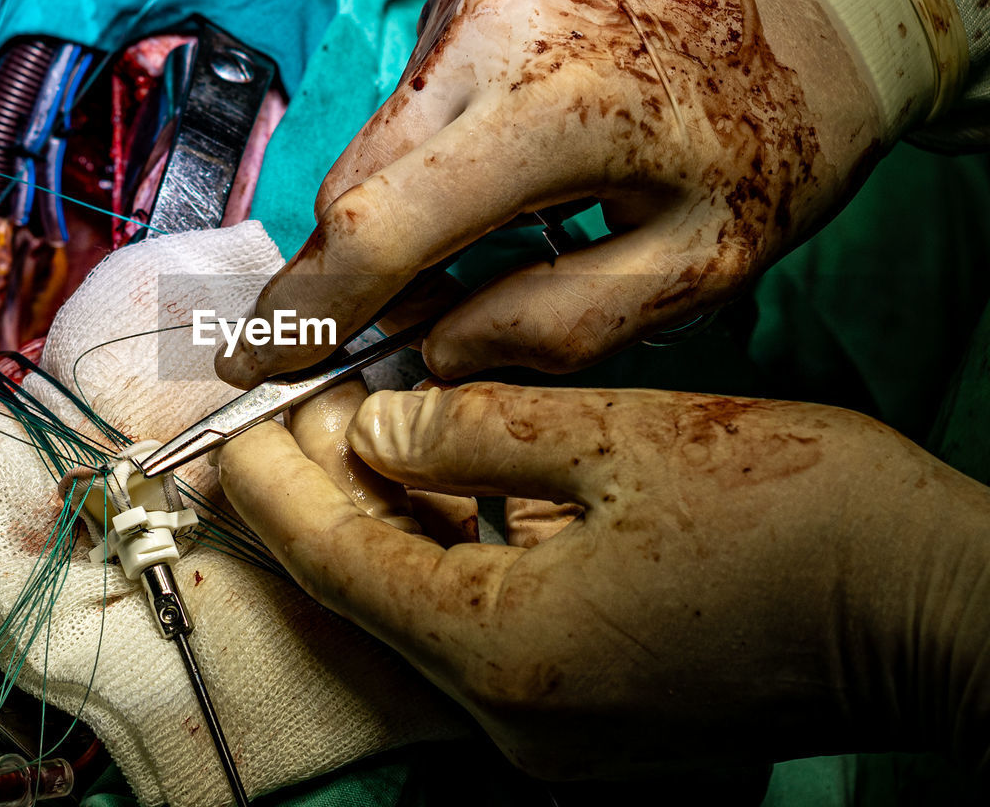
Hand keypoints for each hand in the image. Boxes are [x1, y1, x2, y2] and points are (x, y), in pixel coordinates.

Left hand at [217, 382, 989, 780]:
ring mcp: (553, 734)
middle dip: (316, 498)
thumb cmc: (793, 508)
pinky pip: (477, 634)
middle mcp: (512, 717)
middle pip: (368, 595)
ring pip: (420, 615)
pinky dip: (443, 558)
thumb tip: (369, 429)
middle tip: (287, 410)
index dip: (268, 485)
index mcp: (504, 647)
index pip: (335, 560)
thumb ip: (468, 429)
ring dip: (380, 524)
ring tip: (350, 429)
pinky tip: (432, 489)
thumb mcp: (612, 437)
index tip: (223, 423)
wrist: (930, 604)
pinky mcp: (590, 722)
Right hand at [218, 0, 959, 386]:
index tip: (263, 360)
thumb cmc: (783, 123)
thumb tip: (437, 346)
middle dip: (357, 267)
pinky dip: (440, 136)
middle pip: (358, 180)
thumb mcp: (702, 263)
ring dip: (407, 199)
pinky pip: (419, 81)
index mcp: (556, 104)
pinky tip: (515, 145)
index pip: (377, 225)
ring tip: (501, 221)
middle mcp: (490, 20)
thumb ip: (557, 326)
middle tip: (398, 318)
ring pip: (383, 132)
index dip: (307, 307)